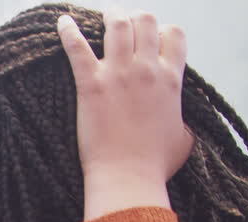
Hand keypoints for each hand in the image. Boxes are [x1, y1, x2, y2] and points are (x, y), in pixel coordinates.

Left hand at [57, 8, 192, 220]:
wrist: (127, 179)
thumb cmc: (155, 166)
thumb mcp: (184, 140)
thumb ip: (185, 122)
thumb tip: (183, 124)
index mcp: (171, 80)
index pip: (175, 35)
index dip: (163, 31)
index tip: (153, 38)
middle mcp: (147, 71)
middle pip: (146, 21)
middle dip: (136, 17)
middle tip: (125, 23)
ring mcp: (118, 75)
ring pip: (117, 26)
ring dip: (111, 15)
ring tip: (105, 15)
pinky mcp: (91, 85)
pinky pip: (77, 48)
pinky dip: (68, 31)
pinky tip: (62, 21)